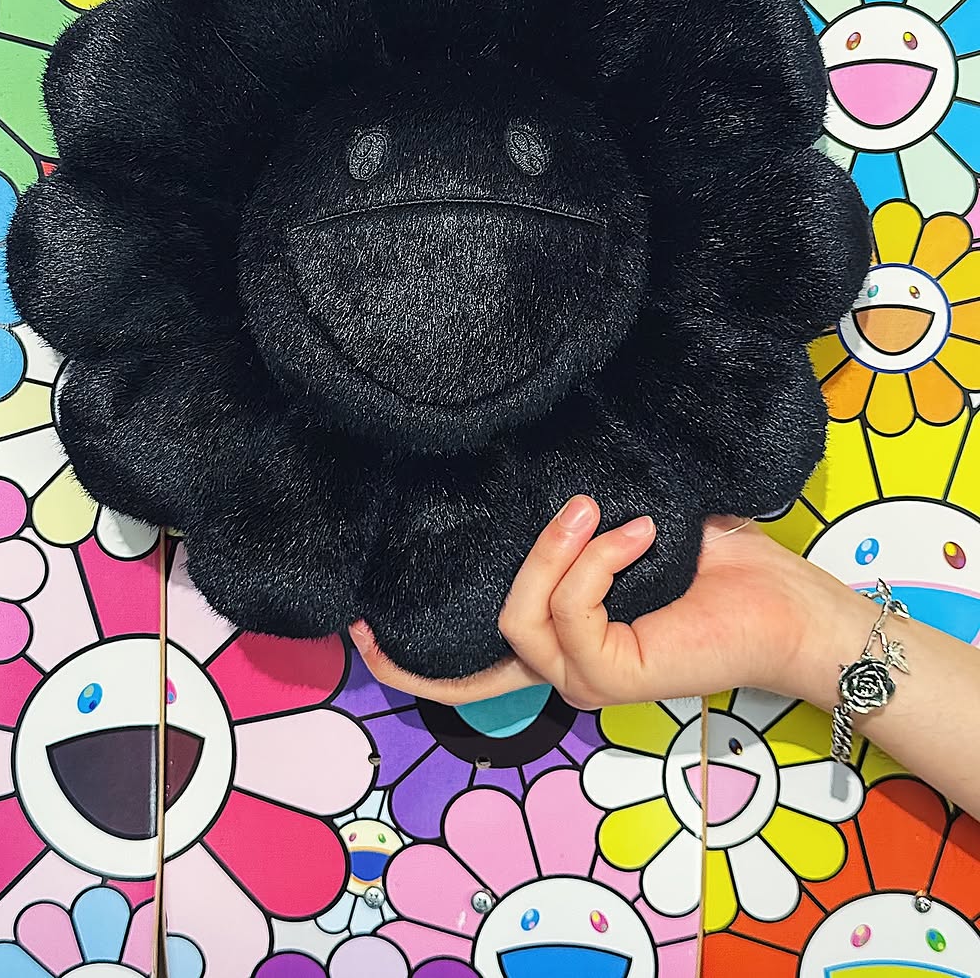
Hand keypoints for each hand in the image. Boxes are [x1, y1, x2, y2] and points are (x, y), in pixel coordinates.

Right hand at [349, 495, 845, 707]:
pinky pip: (572, 614)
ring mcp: (589, 678)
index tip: (360, 629)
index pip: (471, 671)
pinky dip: (596, 563)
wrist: (789, 603)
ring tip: (607, 513)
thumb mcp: (634, 530)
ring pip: (523, 618)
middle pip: (493, 628)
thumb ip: (580, 522)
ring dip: (559, 554)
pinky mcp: (615, 675)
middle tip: (576, 506)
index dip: (410, 664)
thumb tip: (535, 470)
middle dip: (522, 560)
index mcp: (567, 639)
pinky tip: (639, 536)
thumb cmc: (723, 564)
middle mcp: (569, 667)